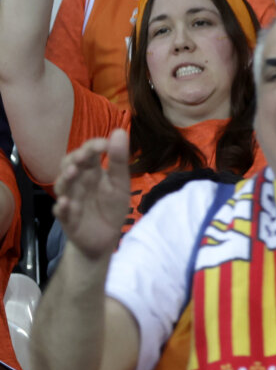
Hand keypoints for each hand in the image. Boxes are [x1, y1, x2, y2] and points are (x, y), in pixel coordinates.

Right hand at [52, 129, 131, 260]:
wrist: (105, 238)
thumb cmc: (111, 207)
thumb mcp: (120, 184)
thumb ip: (119, 161)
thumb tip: (119, 131)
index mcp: (93, 171)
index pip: (89, 153)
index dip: (94, 146)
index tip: (105, 143)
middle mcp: (78, 182)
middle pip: (69, 165)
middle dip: (75, 159)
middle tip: (83, 156)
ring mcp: (70, 198)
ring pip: (62, 186)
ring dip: (66, 179)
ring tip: (73, 173)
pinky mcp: (67, 218)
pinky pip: (61, 211)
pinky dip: (62, 207)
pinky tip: (66, 203)